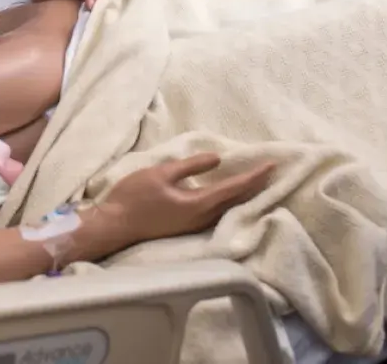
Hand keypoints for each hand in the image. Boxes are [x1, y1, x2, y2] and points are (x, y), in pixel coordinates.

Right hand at [86, 153, 274, 256]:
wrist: (115, 226)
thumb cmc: (135, 197)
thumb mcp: (161, 173)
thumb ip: (190, 167)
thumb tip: (216, 159)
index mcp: (199, 204)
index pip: (234, 189)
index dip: (253, 177)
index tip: (271, 166)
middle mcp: (203, 219)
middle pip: (236, 202)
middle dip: (254, 187)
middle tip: (270, 172)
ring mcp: (195, 226)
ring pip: (228, 210)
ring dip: (244, 196)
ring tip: (255, 182)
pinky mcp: (187, 227)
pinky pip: (218, 213)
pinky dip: (229, 202)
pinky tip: (229, 196)